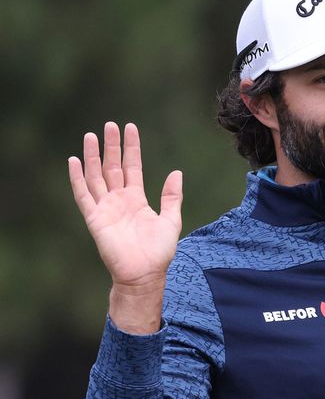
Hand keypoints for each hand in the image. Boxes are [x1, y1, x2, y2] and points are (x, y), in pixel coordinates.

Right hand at [69, 122, 182, 331]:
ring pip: (96, 176)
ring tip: (89, 135)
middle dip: (111, 146)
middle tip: (109, 125)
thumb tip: (175, 172)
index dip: (131, 148)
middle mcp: (119, 200)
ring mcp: (105, 208)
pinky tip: (73, 161)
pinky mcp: (94, 218)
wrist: (145, 274)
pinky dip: (77, 178)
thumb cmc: (159, 251)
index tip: (129, 128)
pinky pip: (83, 195)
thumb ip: (172, 196)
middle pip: (112, 166)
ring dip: (92, 156)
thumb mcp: (171, 219)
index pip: (132, 166)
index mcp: (136, 199)